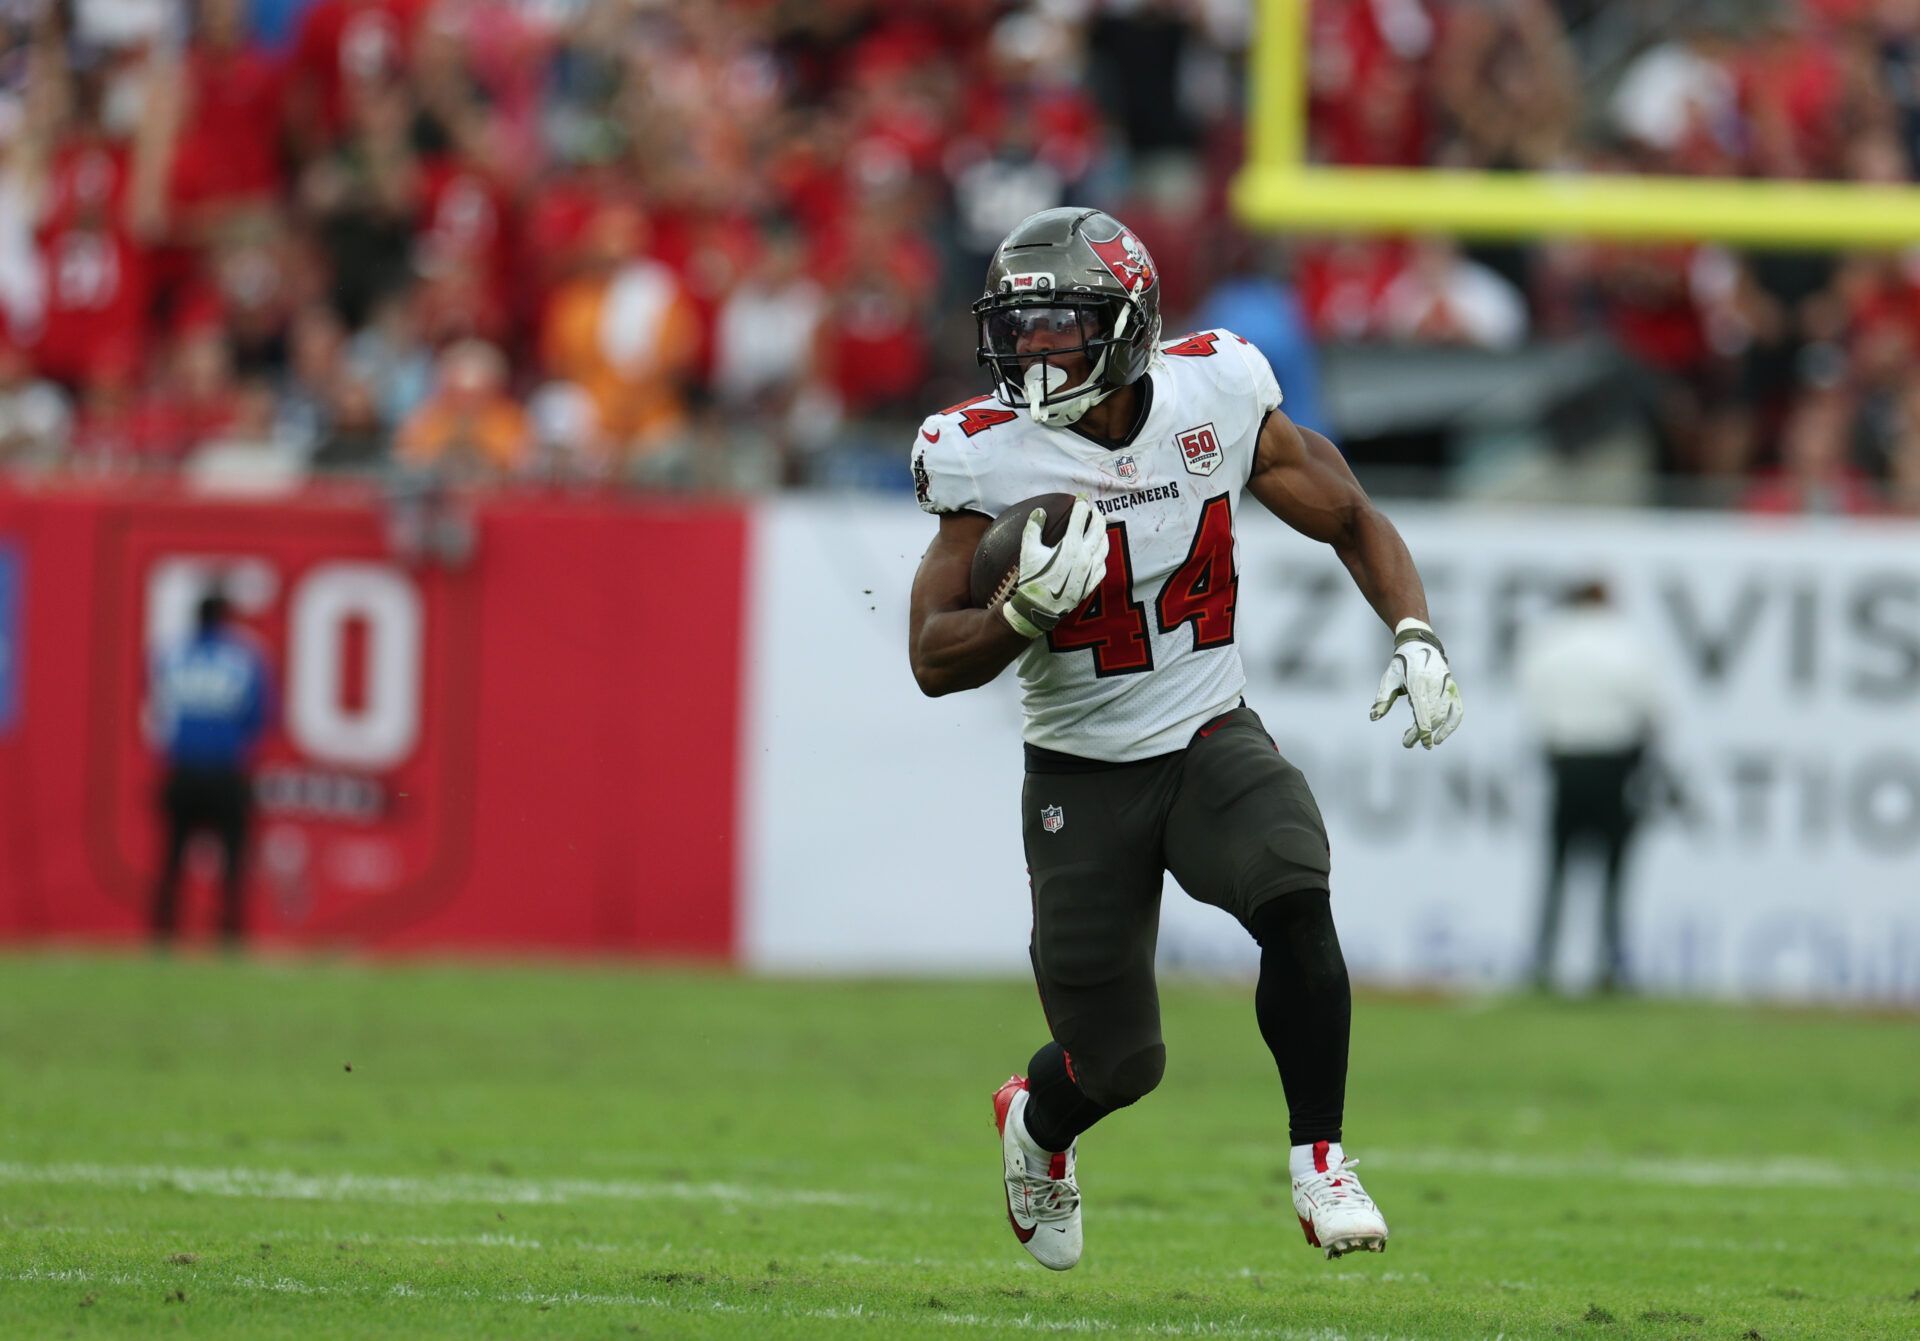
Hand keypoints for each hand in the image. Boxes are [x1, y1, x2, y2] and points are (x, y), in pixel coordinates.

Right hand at [1001, 497, 1107, 638]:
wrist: (1039, 608)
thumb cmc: (1033, 579)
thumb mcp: (1028, 551)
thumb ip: (1033, 528)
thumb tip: (1039, 511)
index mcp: (1070, 545)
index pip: (1080, 517)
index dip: (1081, 504)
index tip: (1081, 497)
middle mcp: (1085, 556)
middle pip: (1098, 529)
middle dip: (1097, 516)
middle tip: (1093, 511)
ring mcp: (1090, 570)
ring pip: (1104, 546)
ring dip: (1103, 534)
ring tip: (1098, 528)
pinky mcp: (1091, 583)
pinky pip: (1103, 565)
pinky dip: (1102, 555)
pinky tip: (1098, 553)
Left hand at [1370, 618, 1463, 748]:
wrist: (1419, 644)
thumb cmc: (1401, 664)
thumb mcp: (1389, 679)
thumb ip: (1383, 699)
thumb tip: (1374, 717)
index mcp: (1418, 683)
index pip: (1422, 713)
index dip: (1420, 731)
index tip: (1413, 744)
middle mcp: (1435, 685)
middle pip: (1432, 716)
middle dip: (1421, 733)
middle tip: (1408, 742)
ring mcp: (1446, 685)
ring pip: (1445, 714)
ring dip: (1438, 731)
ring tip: (1429, 742)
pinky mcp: (1453, 687)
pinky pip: (1457, 708)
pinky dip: (1453, 723)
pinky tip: (1443, 733)